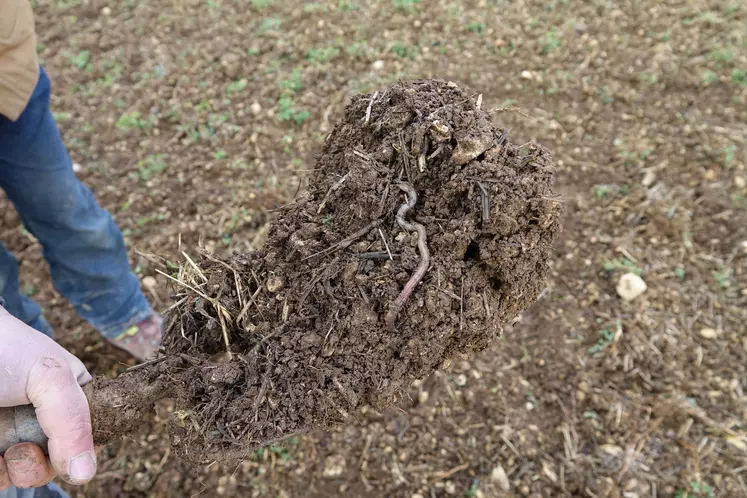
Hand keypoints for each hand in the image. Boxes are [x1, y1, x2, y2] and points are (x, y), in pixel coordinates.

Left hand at [0, 308, 95, 488]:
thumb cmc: (8, 348)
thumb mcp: (51, 378)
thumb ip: (73, 423)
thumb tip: (86, 474)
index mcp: (71, 401)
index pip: (88, 440)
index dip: (79, 452)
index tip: (64, 449)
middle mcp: (44, 422)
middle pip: (56, 466)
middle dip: (40, 467)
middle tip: (22, 448)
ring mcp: (13, 435)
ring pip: (24, 476)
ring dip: (15, 472)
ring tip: (4, 450)